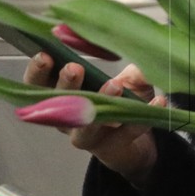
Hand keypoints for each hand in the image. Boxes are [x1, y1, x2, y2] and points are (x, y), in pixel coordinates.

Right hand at [22, 55, 160, 186]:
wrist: (142, 139)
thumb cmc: (124, 100)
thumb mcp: (128, 77)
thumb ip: (129, 64)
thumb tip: (135, 46)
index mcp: (61, 96)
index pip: (39, 84)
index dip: (37, 72)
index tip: (44, 55)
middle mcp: (67, 119)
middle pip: (56, 105)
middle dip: (65, 86)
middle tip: (74, 68)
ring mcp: (87, 137)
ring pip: (85, 126)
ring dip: (98, 103)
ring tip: (114, 86)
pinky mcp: (111, 149)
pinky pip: (126, 132)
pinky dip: (140, 117)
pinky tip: (157, 101)